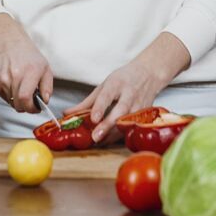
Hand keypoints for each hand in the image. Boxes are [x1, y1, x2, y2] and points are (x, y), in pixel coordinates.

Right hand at [0, 13, 52, 113]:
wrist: (9, 42)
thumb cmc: (28, 54)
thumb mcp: (45, 67)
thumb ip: (47, 86)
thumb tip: (45, 101)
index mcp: (29, 72)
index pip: (25, 99)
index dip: (31, 108)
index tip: (36, 108)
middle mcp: (14, 76)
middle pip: (18, 104)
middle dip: (26, 107)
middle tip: (31, 102)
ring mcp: (3, 80)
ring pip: (12, 102)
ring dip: (18, 101)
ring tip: (23, 89)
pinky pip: (5, 98)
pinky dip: (11, 96)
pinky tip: (15, 86)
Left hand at [64, 33, 190, 142]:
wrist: (149, 74)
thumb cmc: (123, 80)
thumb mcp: (104, 85)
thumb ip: (87, 102)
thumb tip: (67, 114)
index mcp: (117, 83)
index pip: (107, 96)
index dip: (100, 108)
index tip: (93, 119)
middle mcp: (130, 94)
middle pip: (120, 111)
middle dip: (108, 124)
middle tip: (95, 136)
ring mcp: (140, 105)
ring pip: (127, 122)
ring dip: (113, 133)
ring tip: (99, 141)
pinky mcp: (145, 114)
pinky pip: (133, 127)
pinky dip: (120, 135)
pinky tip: (110, 140)